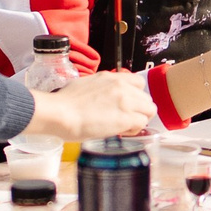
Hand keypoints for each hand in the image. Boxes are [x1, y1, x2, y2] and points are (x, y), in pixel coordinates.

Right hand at [24, 70, 155, 140]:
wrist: (60, 112)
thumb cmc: (65, 102)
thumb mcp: (86, 85)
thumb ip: (101, 88)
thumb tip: (103, 98)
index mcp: (112, 77)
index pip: (139, 83)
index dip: (136, 96)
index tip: (128, 105)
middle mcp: (122, 86)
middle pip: (146, 98)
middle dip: (139, 110)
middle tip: (126, 119)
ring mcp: (126, 101)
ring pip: (149, 110)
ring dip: (139, 120)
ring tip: (124, 127)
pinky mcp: (125, 117)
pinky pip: (142, 124)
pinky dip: (134, 130)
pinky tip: (121, 132)